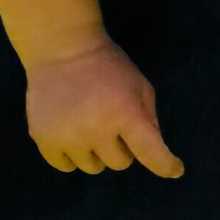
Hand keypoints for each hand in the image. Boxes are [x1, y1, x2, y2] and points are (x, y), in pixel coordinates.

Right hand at [24, 37, 185, 178]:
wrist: (62, 50)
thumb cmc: (107, 66)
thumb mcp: (139, 85)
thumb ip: (149, 119)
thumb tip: (151, 152)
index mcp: (126, 113)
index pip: (150, 153)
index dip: (165, 165)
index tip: (175, 169)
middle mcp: (97, 129)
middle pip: (120, 163)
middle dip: (121, 147)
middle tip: (112, 124)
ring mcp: (69, 137)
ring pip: (93, 168)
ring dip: (96, 153)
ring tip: (88, 126)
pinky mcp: (44, 140)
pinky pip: (66, 167)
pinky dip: (72, 156)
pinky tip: (70, 134)